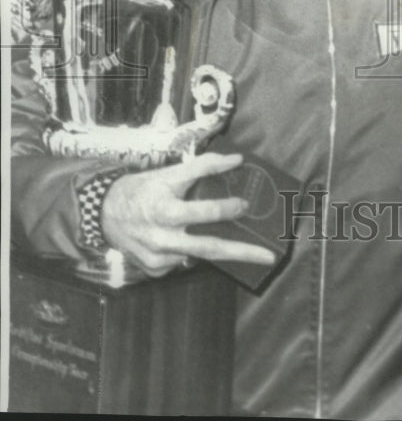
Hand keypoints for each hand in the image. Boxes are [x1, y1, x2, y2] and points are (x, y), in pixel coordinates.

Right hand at [100, 152, 277, 277]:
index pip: (203, 213)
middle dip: (242, 253)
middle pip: (209, 248)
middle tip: (268, 257)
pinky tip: (192, 241)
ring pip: (199, 257)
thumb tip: (237, 160)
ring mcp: (158, 258)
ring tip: (244, 249)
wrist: (104, 213)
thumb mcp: (170, 174)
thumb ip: (204, 166)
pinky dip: (193, 252)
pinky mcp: (154, 270)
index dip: (226, 208)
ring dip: (221, 251)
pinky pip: (183, 262)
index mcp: (165, 211)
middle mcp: (162, 238)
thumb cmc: (142, 189)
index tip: (244, 204)